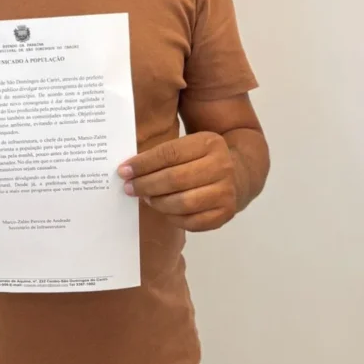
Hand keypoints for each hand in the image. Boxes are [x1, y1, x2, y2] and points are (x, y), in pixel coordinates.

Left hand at [118, 132, 237, 231]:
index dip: (143, 164)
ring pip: (182, 203)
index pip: (169, 153)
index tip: (123, 171)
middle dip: (146, 185)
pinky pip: (191, 221)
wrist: (240, 174)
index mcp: (209, 143)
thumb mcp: (189, 146)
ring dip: (157, 202)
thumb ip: (163, 155)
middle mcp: (222, 166)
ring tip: (146, 198)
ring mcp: (226, 192)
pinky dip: (172, 217)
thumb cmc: (202, 159)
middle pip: (174, 179)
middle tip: (129, 188)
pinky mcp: (225, 213)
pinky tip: (164, 210)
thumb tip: (128, 170)